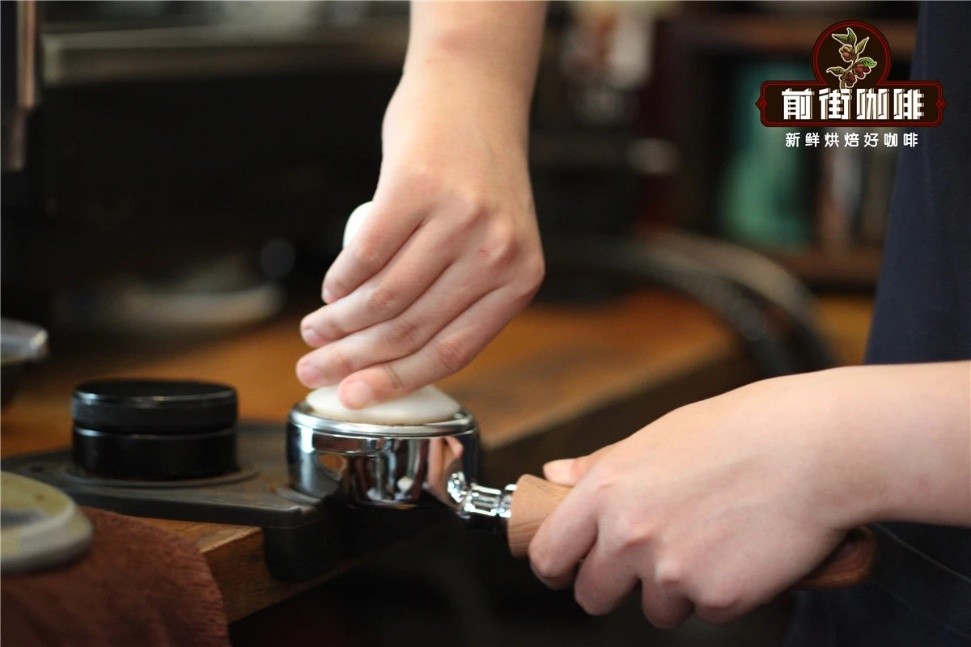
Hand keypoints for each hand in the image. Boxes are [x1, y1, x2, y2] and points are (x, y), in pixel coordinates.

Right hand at [296, 63, 542, 407]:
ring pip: (384, 298)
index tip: (356, 397)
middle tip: (315, 369)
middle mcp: (495, 253)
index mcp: (519, 279)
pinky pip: (364, 255)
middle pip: (411, 329)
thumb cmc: (476, 176)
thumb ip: (461, 296)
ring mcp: (458, 219)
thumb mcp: (493, 243)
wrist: (472, 96)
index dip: (396, 381)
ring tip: (315, 330)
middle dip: (353, 359)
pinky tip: (328, 291)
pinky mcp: (417, 187)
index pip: (452, 351)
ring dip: (338, 324)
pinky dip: (337, 280)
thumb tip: (395, 357)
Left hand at [528, 373, 858, 626]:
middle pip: (593, 595)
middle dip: (614, 586)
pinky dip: (722, 592)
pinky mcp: (718, 599)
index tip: (567, 569)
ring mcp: (672, 572)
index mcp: (606, 490)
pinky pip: (706, 612)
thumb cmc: (739, 431)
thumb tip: (554, 474)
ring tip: (710, 541)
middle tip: (647, 562)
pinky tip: (742, 552)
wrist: (815, 448)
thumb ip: (600, 466)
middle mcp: (629, 535)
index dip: (556, 566)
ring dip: (675, 589)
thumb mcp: (656, 436)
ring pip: (654, 608)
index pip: (550, 553)